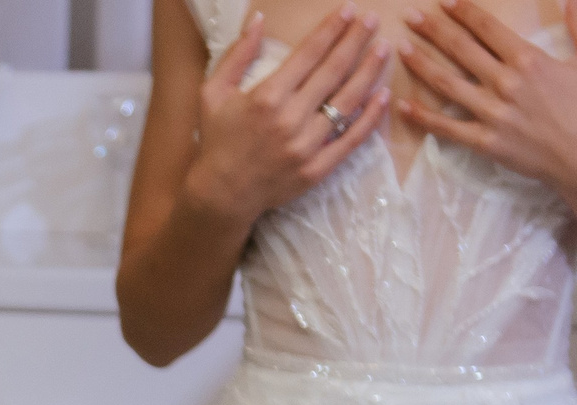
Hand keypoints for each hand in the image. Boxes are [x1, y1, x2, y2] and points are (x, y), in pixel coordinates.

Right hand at [183, 6, 392, 228]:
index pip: (309, 53)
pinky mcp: (317, 168)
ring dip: (370, 71)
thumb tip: (258, 19)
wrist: (220, 195)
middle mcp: (290, 119)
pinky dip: (371, 116)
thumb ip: (236, 55)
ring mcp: (306, 145)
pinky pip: (352, 138)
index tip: (350, 10)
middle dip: (357, 40)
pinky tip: (383, 95)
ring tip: (383, 49)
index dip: (332, 28)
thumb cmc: (216, 141)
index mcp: (266, 97)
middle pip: (334, 70)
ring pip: (348, 100)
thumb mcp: (212, 94)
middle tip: (373, 20)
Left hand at [399, 0, 576, 204]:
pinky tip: (401, 105)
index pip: (488, 29)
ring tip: (402, 50)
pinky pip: (446, 128)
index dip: (464, 12)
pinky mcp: (484, 141)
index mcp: (529, 60)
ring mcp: (492, 113)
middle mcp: (506, 82)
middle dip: (434, 30)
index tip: (443, 2)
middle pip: (461, 50)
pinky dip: (422, 117)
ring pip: (447, 84)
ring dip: (422, 65)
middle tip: (410, 17)